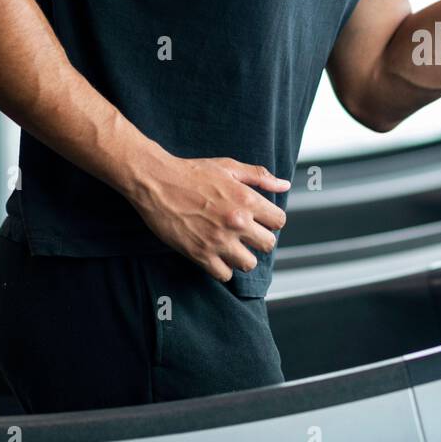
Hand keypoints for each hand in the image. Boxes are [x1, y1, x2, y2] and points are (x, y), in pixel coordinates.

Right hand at [127, 153, 288, 281]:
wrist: (156, 181)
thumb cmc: (192, 172)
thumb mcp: (229, 167)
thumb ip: (259, 176)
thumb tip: (283, 185)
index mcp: (247, 200)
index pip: (279, 222)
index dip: (271, 221)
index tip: (261, 220)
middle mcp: (237, 222)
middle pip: (268, 245)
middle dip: (260, 240)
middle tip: (247, 235)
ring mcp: (219, 240)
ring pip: (249, 264)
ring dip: (243, 257)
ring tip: (232, 247)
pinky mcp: (200, 254)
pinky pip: (224, 274)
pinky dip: (222, 268)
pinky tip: (217, 256)